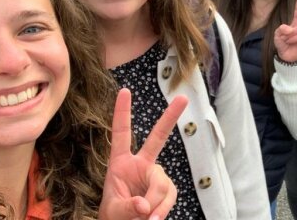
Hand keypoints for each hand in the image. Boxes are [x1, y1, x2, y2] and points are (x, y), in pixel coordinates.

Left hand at [99, 88, 187, 219]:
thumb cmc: (113, 217)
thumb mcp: (113, 212)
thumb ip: (128, 207)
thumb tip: (145, 206)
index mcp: (120, 163)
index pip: (121, 133)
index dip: (122, 112)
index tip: (125, 90)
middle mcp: (140, 164)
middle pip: (158, 138)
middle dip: (170, 118)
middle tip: (183, 98)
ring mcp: (155, 176)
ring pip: (162, 183)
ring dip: (155, 202)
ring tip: (146, 218)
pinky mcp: (165, 190)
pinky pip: (169, 196)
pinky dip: (163, 209)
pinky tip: (154, 219)